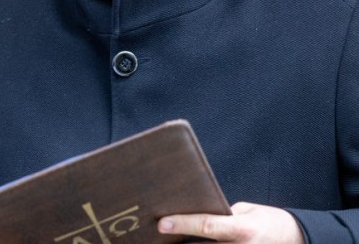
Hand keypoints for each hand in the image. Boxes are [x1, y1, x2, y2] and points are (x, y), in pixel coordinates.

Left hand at [157, 202, 303, 242]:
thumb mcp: (247, 212)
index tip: (162, 223)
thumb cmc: (269, 221)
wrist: (298, 239)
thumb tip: (195, 219)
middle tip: (154, 236)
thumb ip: (222, 216)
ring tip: (168, 242)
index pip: (207, 226)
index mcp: (242, 228)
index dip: (183, 224)